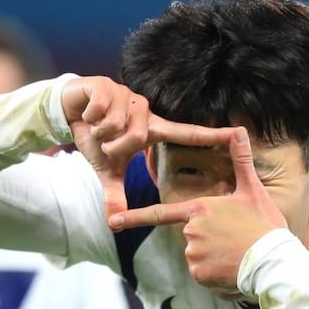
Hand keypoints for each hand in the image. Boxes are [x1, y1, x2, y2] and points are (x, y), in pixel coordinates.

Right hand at [61, 76, 234, 218]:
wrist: (71, 111)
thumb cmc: (96, 138)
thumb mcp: (107, 169)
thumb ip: (115, 193)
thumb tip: (114, 222)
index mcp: (151, 128)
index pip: (186, 133)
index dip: (211, 135)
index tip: (237, 134)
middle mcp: (145, 110)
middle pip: (136, 135)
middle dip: (114, 145)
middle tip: (105, 142)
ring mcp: (128, 96)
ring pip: (116, 124)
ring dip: (100, 131)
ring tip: (97, 126)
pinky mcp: (108, 86)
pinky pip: (100, 110)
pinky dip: (89, 117)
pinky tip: (89, 112)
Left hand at [106, 128, 287, 291]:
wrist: (274, 261)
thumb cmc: (264, 225)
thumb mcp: (253, 190)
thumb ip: (240, 160)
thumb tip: (239, 129)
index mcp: (198, 209)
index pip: (159, 213)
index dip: (133, 217)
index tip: (112, 221)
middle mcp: (190, 231)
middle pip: (190, 234)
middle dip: (208, 238)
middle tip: (234, 238)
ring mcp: (193, 254)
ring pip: (196, 255)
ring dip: (212, 256)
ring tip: (235, 252)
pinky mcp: (199, 274)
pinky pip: (201, 273)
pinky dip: (214, 272)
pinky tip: (231, 266)